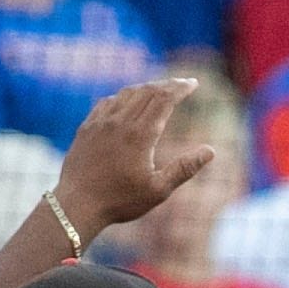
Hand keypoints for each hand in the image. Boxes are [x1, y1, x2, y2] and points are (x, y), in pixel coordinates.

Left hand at [53, 78, 218, 236]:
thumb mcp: (159, 190)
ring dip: (146, 88)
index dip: (180, 88)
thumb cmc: (121, 201)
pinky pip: (107, 102)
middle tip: (182, 84)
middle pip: (147, 91)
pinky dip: (123, 97)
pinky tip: (127, 102)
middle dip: (167, 84)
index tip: (193, 83)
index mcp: (140, 135)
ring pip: (126, 93)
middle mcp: (120, 122)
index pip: (164, 99)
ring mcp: (100, 122)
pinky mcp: (87, 127)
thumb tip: (210, 151)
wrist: (77, 204)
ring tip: (159, 90)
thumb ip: (185, 168)